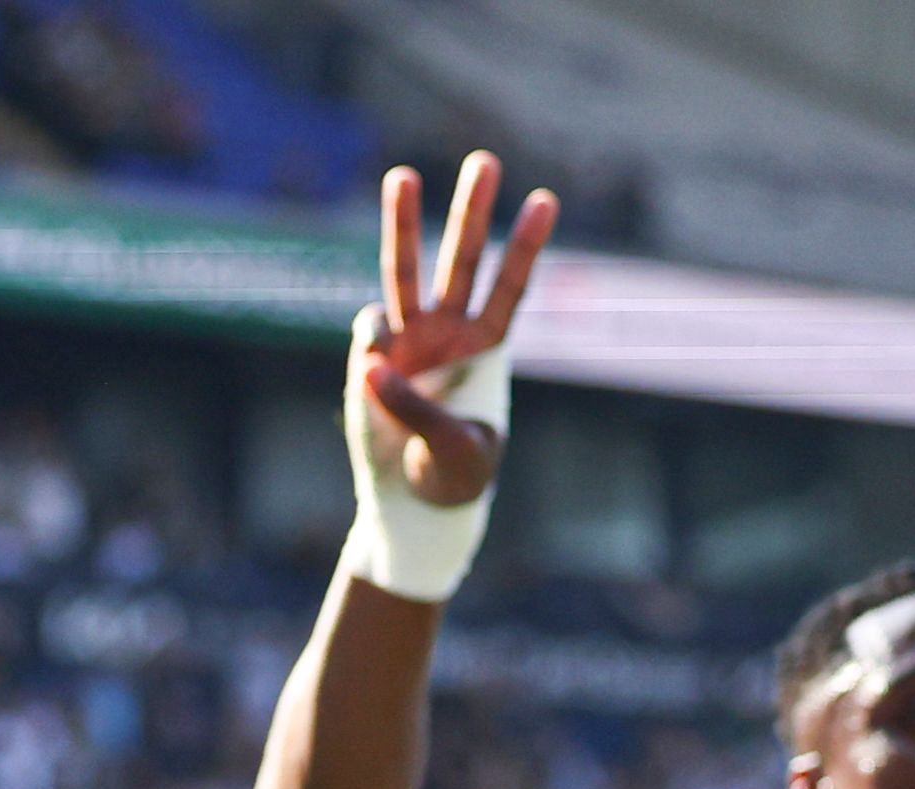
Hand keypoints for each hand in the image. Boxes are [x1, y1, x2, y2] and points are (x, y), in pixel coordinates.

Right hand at [357, 155, 556, 509]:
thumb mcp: (451, 448)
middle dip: (472, 211)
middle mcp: (449, 332)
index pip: (509, 288)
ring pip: (406, 273)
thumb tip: (370, 359)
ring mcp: (408, 342)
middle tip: (485, 160)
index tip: (545, 200)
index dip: (525, 247)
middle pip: (462, 260)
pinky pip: (369, 333)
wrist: (416, 504)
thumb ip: (415, 405)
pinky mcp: (371, 360)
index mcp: (487, 348)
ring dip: (404, 224)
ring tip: (403, 175)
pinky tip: (376, 370)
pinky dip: (372, 340)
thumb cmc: (454, 475)